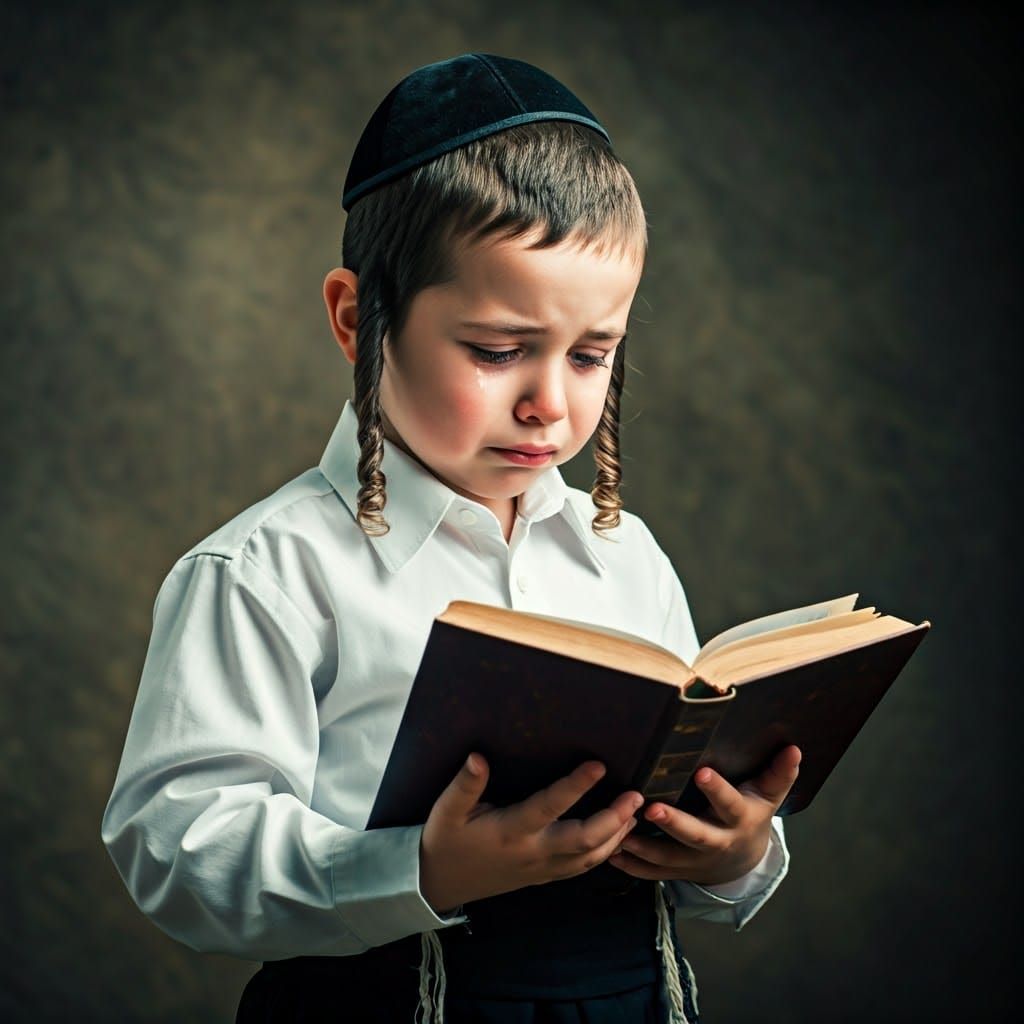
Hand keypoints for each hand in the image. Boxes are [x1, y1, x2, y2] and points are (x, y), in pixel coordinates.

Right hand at [419, 753, 643, 913]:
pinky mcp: (544, 876)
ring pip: (589, 858)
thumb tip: (478, 757)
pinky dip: (605, 853)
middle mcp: (533, 852)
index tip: (598, 764)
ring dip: (617, 836)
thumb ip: (465, 785)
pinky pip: (581, 868)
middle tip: (636, 795)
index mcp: (511, 832)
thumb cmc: (445, 841)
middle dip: (614, 818)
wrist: (439, 883)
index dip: (575, 785)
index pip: (550, 806)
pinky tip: (618, 837)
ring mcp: (541, 868)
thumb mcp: (447, 811)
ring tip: (635, 812)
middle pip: (584, 840)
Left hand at [609, 745, 800, 885]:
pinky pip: (653, 873)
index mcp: (739, 820)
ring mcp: (696, 861)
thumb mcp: (768, 795)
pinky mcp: (678, 871)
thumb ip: (779, 774)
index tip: (701, 772)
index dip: (717, 790)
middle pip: (696, 836)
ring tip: (620, 833)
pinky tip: (611, 854)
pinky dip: (632, 866)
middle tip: (651, 808)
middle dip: (674, 823)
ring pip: (669, 858)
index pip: (729, 804)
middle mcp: (717, 843)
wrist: (744, 859)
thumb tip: (794, 749)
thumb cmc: (752, 813)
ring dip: (644, 847)